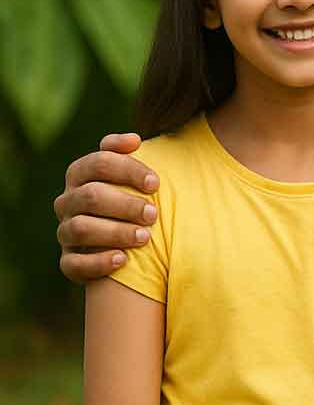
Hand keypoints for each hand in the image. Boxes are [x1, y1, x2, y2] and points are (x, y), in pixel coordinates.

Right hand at [54, 133, 156, 283]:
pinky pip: (73, 264)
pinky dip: (98, 262)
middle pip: (90, 196)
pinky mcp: (68, 261)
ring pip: (81, 228)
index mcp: (80, 174)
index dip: (128, 170)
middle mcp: (68, 202)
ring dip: (115, 232)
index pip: (99, 162)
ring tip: (144, 237)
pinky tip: (123, 260)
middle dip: (125, 204)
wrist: (124, 237)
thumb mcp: (133, 173)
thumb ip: (130, 154)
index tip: (155, 183)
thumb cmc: (133, 196)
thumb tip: (134, 140)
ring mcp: (65, 232)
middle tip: (153, 214)